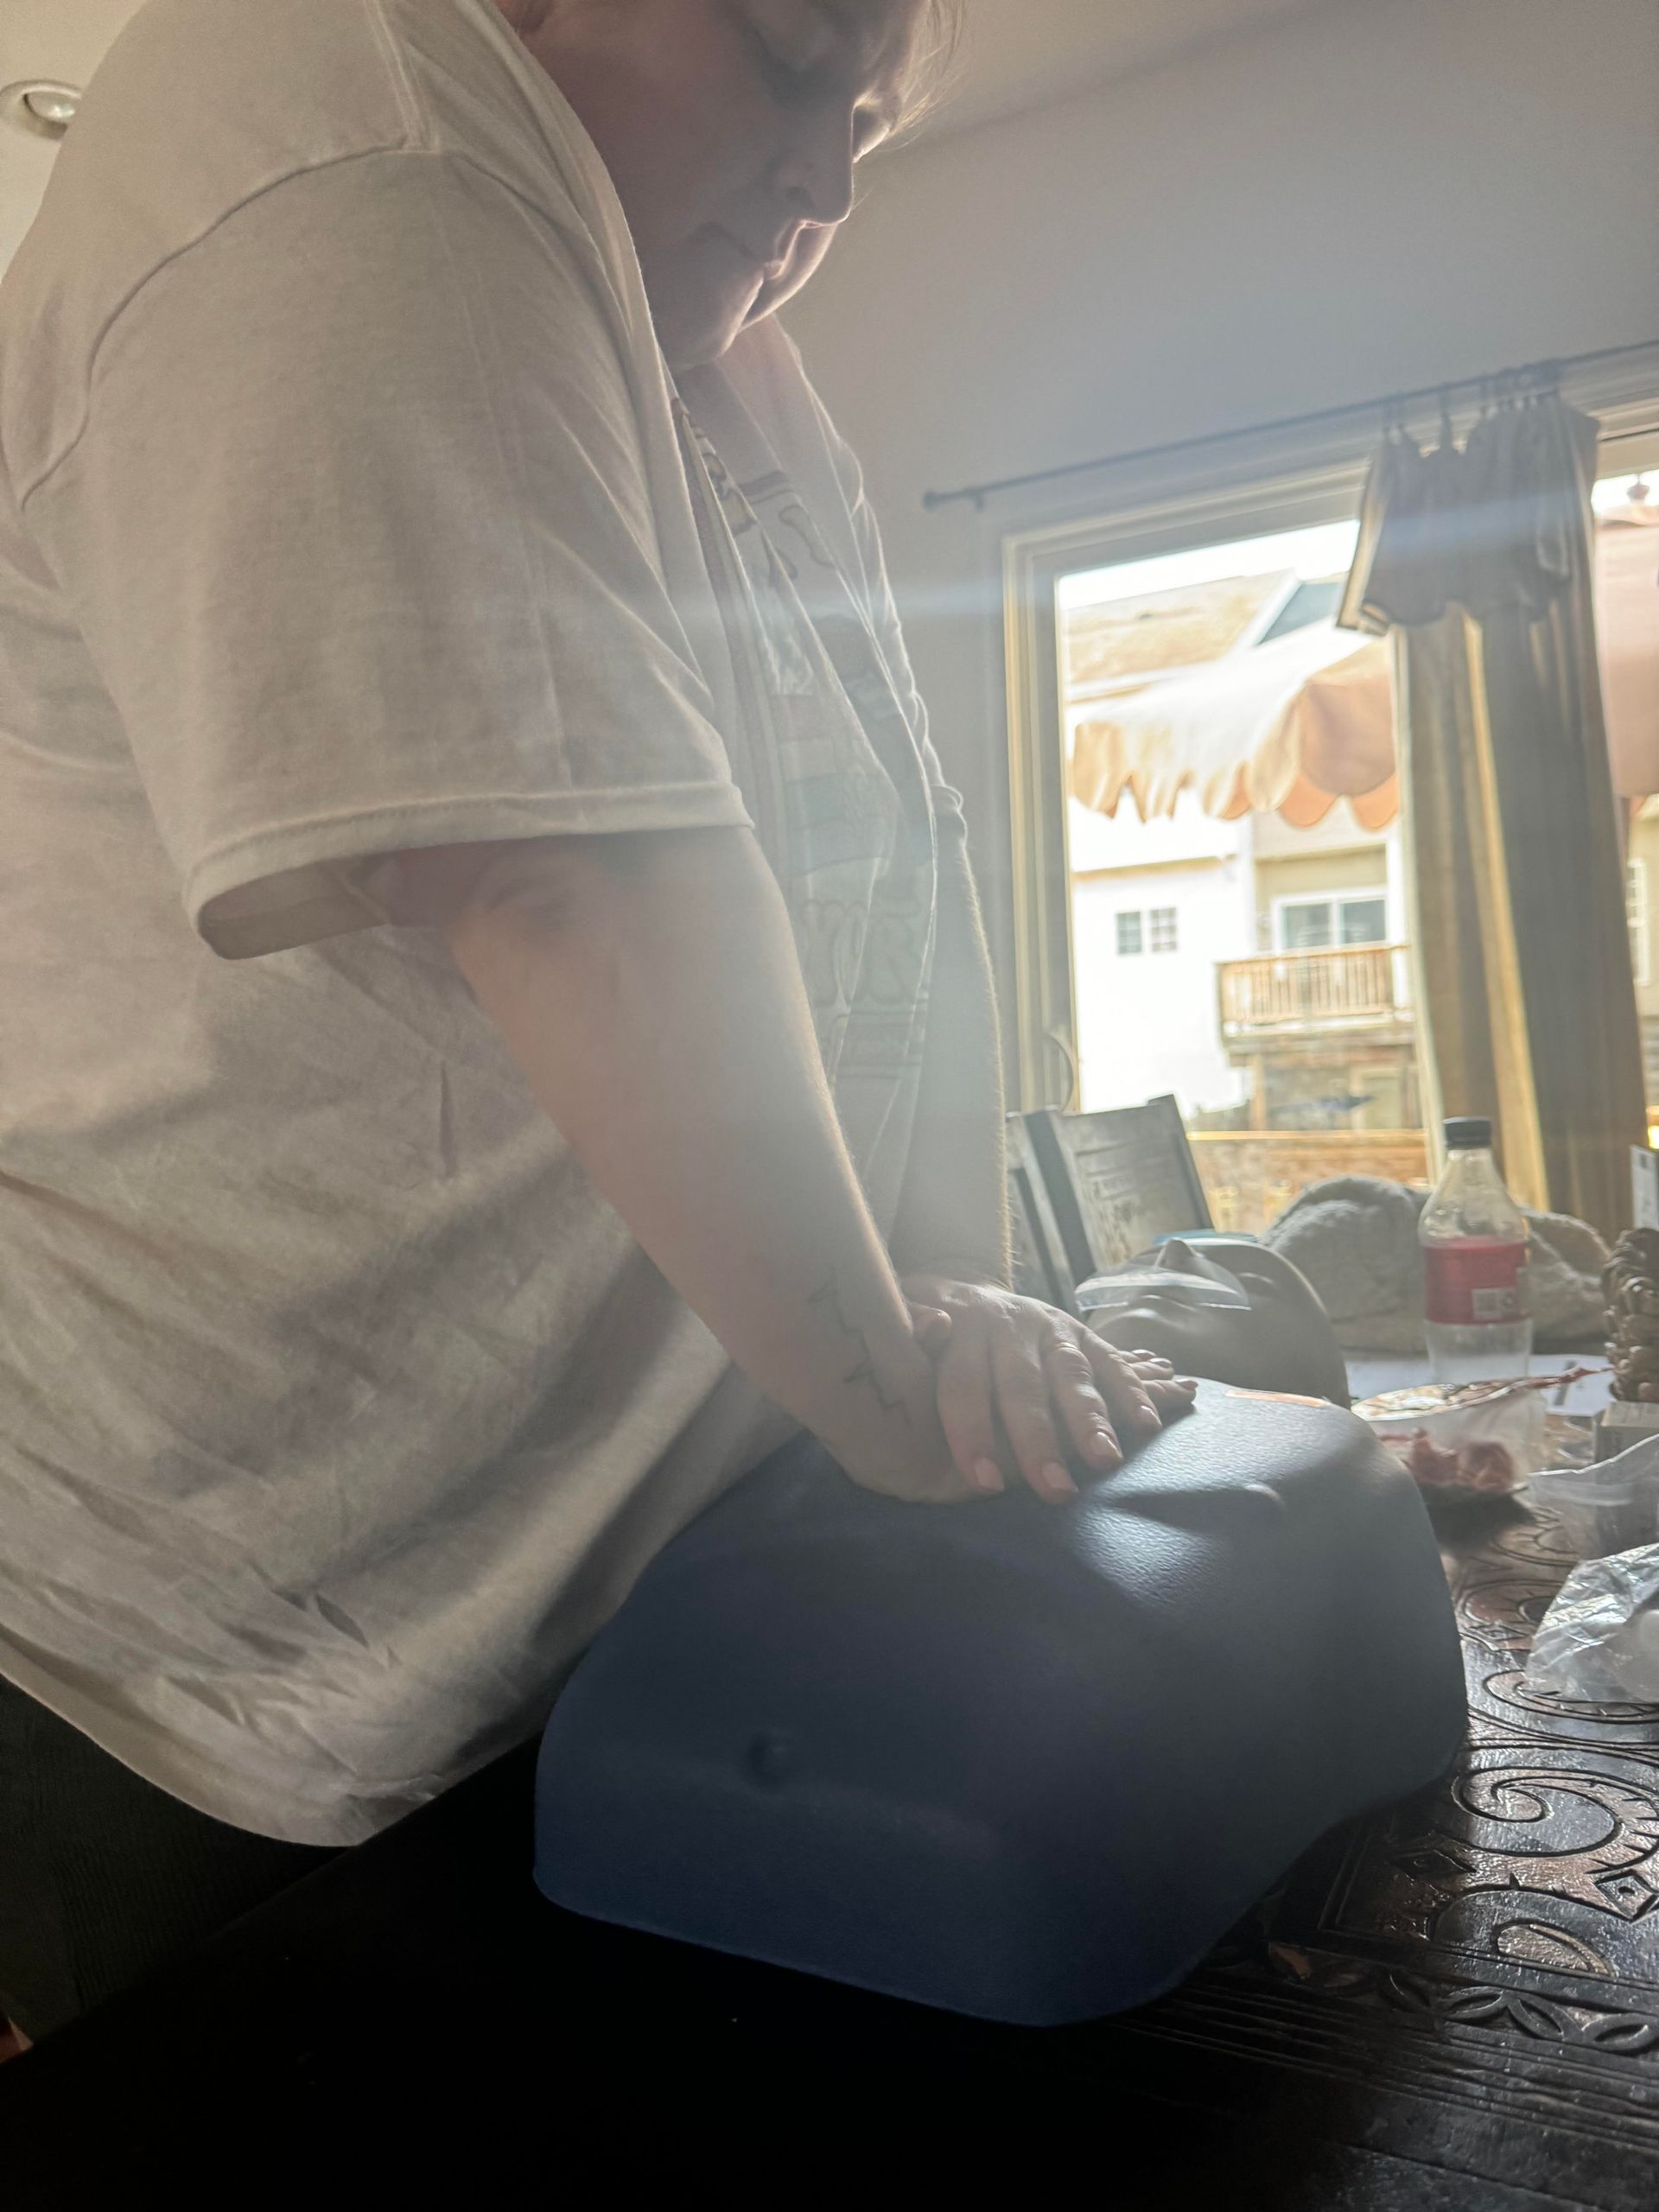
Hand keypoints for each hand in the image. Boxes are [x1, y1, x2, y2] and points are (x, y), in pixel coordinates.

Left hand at [900, 1274, 1197, 1504]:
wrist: (964, 1288)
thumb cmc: (925, 1320)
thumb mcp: (901, 1311)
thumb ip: (906, 1320)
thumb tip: (930, 1325)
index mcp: (961, 1326)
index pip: (963, 1382)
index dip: (972, 1431)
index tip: (982, 1482)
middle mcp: (1010, 1325)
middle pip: (1023, 1386)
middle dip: (1039, 1440)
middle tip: (1054, 1491)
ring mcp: (1051, 1328)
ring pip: (1071, 1374)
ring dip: (1091, 1420)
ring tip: (1105, 1462)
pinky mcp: (1082, 1335)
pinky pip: (1111, 1363)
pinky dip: (1132, 1392)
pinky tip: (1147, 1426)